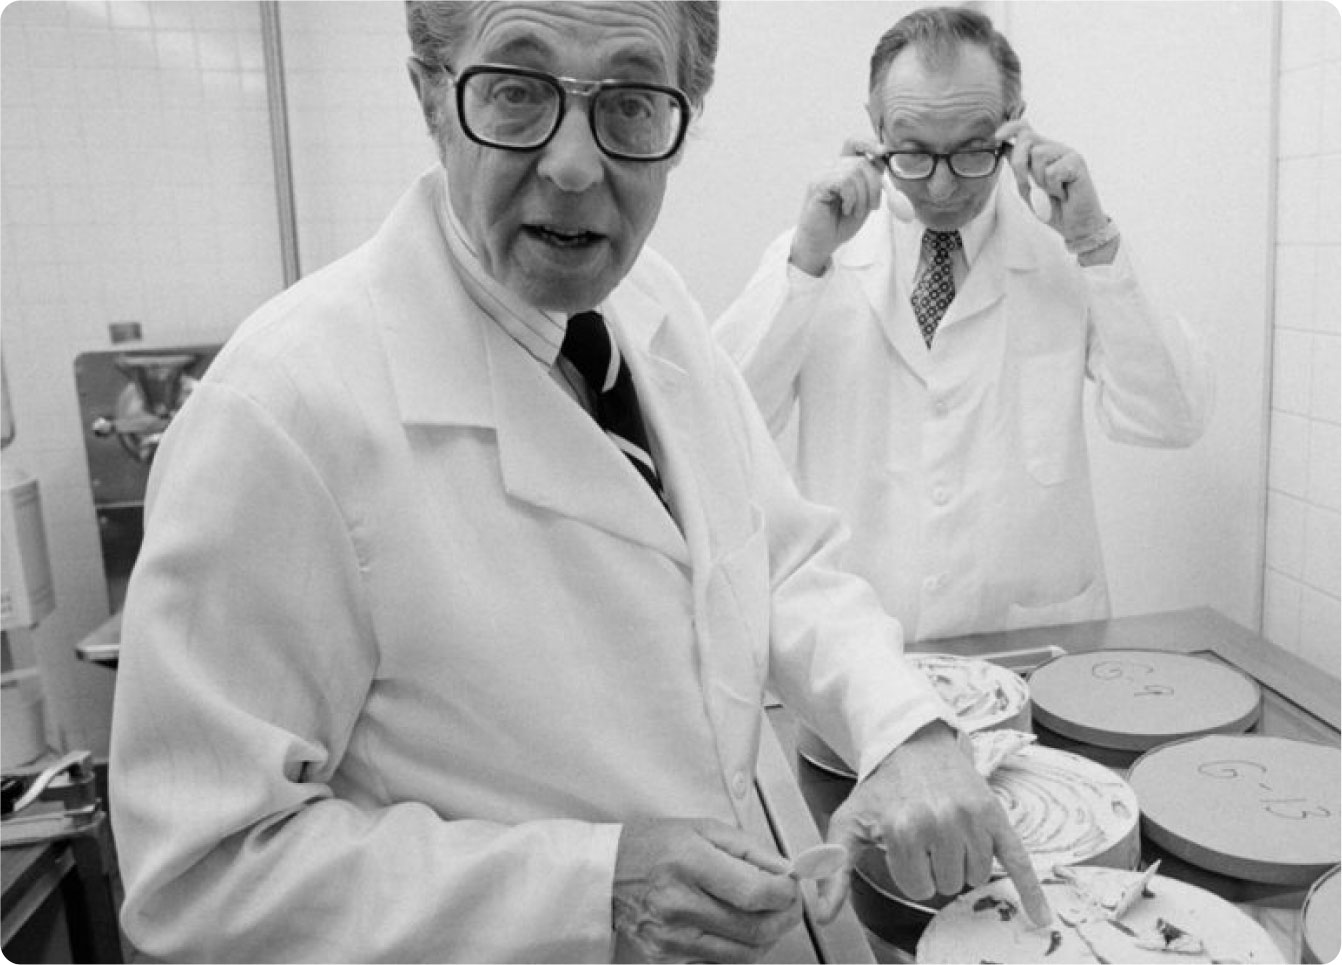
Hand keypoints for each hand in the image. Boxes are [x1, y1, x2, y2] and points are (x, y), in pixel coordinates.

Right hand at [612, 818, 802, 962]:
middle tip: (789, 904)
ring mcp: (672, 937)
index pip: (755, 893)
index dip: (785, 894)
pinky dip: (739, 952)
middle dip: (785, 918)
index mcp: (690, 863)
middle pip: (755, 929)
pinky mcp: (666, 957)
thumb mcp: (703, 829)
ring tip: (767, 917)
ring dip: (768, 938)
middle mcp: (680, 905)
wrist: (606, 871)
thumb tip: (786, 870)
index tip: (791, 886)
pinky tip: (738, 931)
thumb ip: (749, 849)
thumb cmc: (655, 845)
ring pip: (744, 955)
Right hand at [788, 137, 886, 276]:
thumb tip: (884, 162)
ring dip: (862, 195)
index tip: (883, 152)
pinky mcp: (817, 186)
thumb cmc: (839, 224)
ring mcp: (822, 175)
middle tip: (873, 206)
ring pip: (854, 171)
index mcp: (842, 169)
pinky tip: (846, 209)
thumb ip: (873, 182)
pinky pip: (843, 181)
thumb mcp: (864, 201)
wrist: (821, 244)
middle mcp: (831, 168)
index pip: (854, 144)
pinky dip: (851, 197)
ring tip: (856, 212)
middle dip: (874, 185)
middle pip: (861, 161)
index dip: (869, 143)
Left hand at [818, 721, 1051, 927]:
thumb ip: (835, 869)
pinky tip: (1040, 918)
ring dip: (964, 864)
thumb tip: (821, 915)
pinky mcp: (996, 814)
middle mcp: (940, 822)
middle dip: (937, 868)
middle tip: (926, 839)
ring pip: (976, 876)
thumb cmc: (881, 789)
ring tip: (947, 834)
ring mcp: (972, 818)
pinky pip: (1018, 860)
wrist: (913, 743)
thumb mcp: (850, 823)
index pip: (918, 888)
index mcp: (903, 829)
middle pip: (949, 884)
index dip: (911, 873)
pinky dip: (1031, 892)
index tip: (904, 851)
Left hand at [995, 119, 1111, 255]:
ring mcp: (1067, 153)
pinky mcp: (1077, 161)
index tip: (997, 137)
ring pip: (1038, 154)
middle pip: (1026, 139)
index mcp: (1041, 151)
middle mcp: (1054, 148)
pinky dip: (1053, 188)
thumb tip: (1004, 147)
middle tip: (1029, 185)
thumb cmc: (1052, 207)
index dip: (1010, 128)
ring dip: (1039, 180)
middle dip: (1019, 164)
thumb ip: (1017, 168)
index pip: (1024, 129)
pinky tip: (1064, 193)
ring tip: (1051, 191)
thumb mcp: (1027, 187)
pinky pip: (1052, 171)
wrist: (1075, 225)